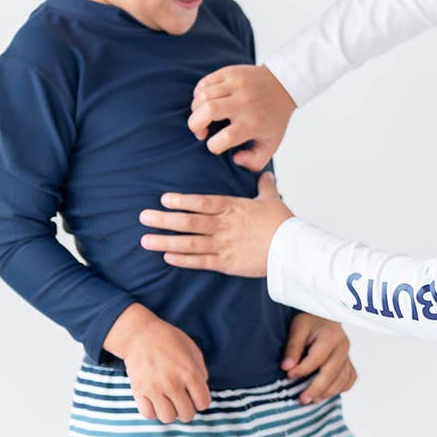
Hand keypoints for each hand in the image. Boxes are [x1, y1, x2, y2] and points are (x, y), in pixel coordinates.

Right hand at [103, 304, 210, 423]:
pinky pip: (148, 414)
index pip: (203, 403)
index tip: (195, 395)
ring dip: (170, 413)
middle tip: (182, 400)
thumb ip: (201, 372)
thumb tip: (200, 392)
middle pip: (187, 415)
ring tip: (168, 402)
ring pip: (168, 418)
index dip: (201, 401)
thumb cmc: (169, 341)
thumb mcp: (192, 351)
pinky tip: (155, 402)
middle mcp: (173, 383)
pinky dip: (153, 411)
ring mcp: (154, 388)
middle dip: (187, 410)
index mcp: (190, 373)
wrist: (139, 334)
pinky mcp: (138, 391)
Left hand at [140, 172, 293, 276]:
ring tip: (145, 240)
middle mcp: (224, 226)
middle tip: (143, 217)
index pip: (201, 203)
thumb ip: (263, 186)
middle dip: (164, 220)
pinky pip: (201, 261)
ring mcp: (224, 246)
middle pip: (189, 222)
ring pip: (189, 243)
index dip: (181, 202)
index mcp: (233, 208)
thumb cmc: (283, 224)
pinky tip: (167, 256)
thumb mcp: (271, 200)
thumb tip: (264, 173)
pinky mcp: (227, 263)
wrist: (293, 249)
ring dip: (165, 241)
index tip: (164, 199)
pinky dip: (183, 259)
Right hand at [188, 64, 295, 170]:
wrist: (284, 85)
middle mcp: (244, 103)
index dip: (213, 146)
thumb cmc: (274, 118)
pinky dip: (198, 93)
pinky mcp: (230, 72)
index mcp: (253, 123)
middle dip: (195, 125)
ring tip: (201, 116)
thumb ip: (255, 161)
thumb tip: (235, 159)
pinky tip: (203, 102)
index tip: (216, 145)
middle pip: (208, 111)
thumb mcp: (271, 145)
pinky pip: (205, 82)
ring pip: (203, 95)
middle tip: (200, 131)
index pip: (224, 138)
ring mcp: (237, 84)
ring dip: (195, 109)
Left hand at [282, 314, 357, 403]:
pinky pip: (349, 380)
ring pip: (342, 379)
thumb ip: (293, 347)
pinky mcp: (349, 363)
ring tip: (312, 400)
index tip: (289, 375)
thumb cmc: (310, 322)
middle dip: (317, 388)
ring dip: (327, 393)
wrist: (323, 318)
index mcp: (331, 336)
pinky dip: (340, 388)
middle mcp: (343, 347)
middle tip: (303, 399)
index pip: (317, 358)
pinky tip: (327, 393)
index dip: (303, 369)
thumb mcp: (297, 328)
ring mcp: (348, 356)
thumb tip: (286, 367)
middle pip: (332, 372)